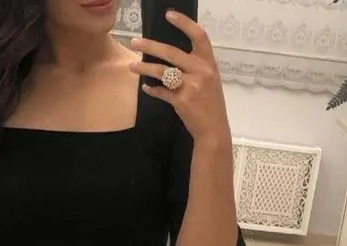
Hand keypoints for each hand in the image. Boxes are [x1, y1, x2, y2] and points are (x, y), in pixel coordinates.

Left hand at [129, 11, 230, 146]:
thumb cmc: (210, 103)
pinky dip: (152, 89)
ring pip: (162, 71)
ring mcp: (191, 86)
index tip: (168, 15)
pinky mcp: (181, 101)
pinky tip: (146, 87)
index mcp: (209, 62)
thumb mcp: (210, 79)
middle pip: (171, 52)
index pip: (199, 35)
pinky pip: (161, 91)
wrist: (213, 129)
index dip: (184, 23)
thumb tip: (171, 55)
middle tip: (134, 42)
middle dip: (150, 46)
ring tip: (133, 66)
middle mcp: (201, 71)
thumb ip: (196, 66)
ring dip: (144, 68)